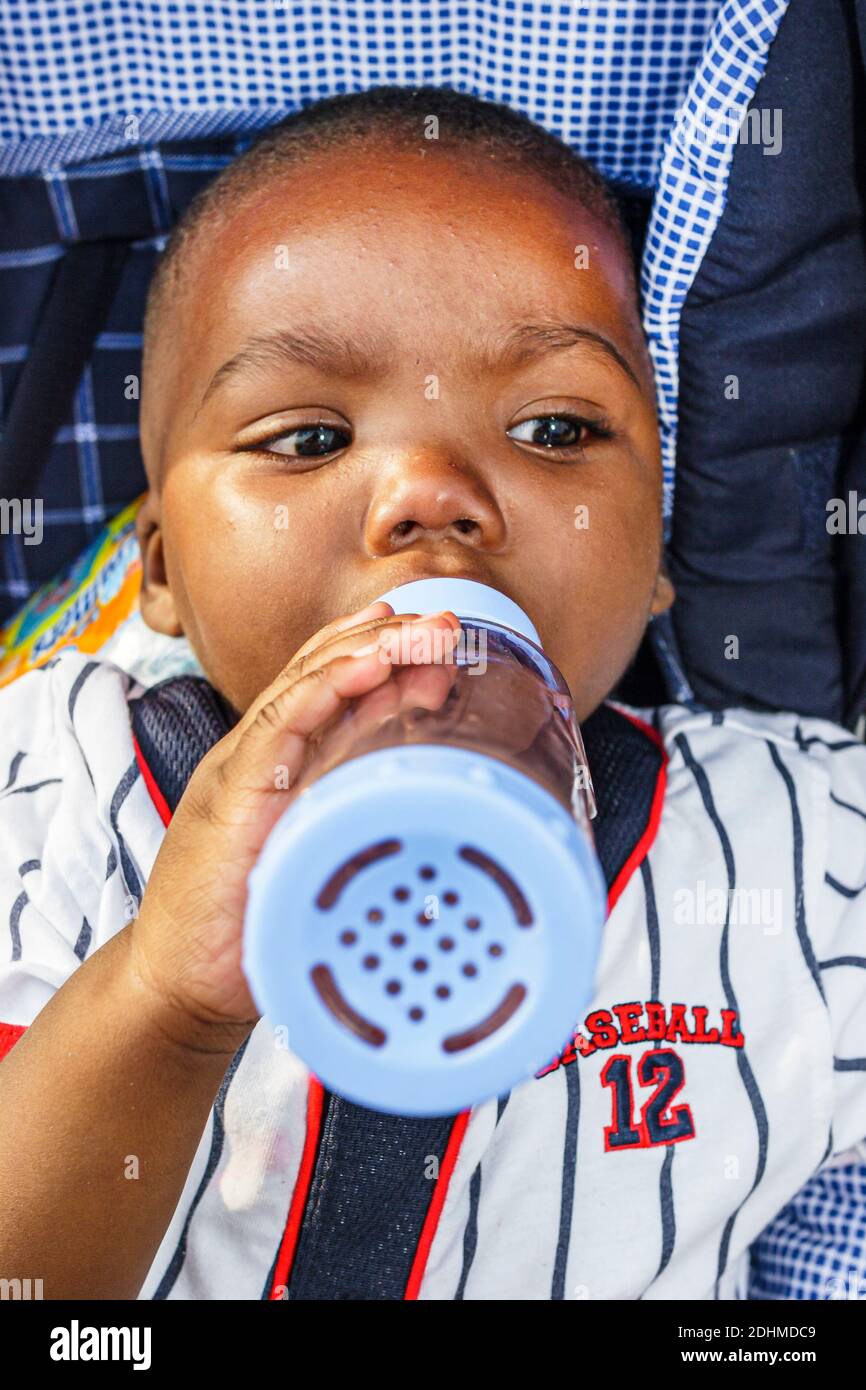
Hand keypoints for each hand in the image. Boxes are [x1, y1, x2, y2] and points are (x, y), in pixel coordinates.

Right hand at [127, 601, 460, 1051]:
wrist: (180, 986)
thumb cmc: (249, 930)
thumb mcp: (314, 862)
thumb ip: (353, 825)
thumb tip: (428, 813)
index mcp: (282, 766)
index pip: (329, 690)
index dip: (379, 653)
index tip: (432, 635)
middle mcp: (262, 756)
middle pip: (322, 673)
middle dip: (387, 640)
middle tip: (447, 622)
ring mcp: (242, 771)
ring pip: (305, 686)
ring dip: (367, 652)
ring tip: (421, 631)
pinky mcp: (231, 799)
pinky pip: (277, 728)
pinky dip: (321, 692)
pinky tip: (361, 667)